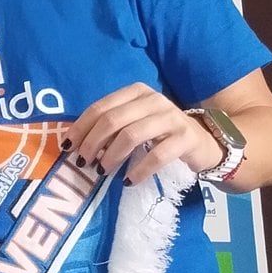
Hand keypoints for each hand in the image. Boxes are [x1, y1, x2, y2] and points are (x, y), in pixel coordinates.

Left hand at [65, 82, 220, 184]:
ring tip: (102, 172)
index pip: (100, 107)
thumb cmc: (160, 134)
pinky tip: (129, 181)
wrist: (203, 143)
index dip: (81, 127)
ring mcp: (171, 117)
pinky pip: (157, 155)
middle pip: (113, 120)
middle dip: (92, 143)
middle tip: (83, 163)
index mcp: (135, 92)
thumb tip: (76, 145)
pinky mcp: (185, 137)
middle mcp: (153, 99)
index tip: (68, 147)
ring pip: (131, 135)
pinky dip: (139, 170)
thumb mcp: (133, 124)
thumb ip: (109, 128)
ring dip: (112, 156)